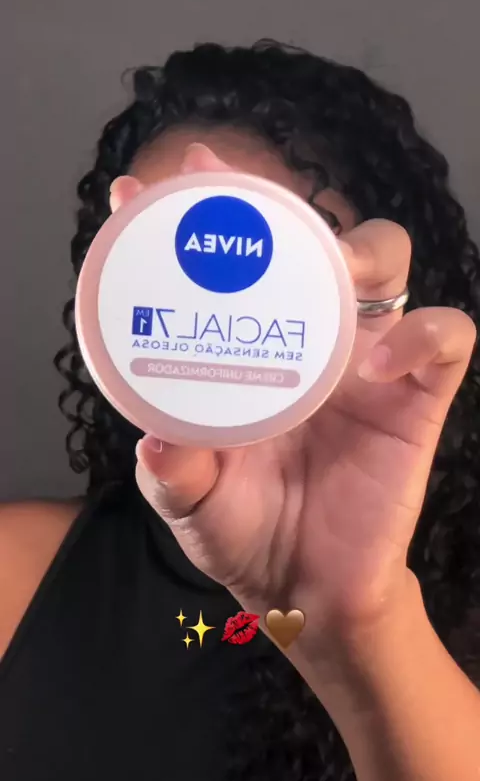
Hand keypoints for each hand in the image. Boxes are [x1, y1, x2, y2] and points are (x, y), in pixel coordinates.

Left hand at [112, 146, 475, 662]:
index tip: (138, 192)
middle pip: (311, 240)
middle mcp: (307, 340)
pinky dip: (422, 335)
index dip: (190, 223)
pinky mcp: (418, 396)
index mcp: (248, 351)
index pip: (226, 268)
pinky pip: (446, 338)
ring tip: (335, 268)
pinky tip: (379, 364)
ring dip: (363, 250)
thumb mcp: (190, 501)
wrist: (307, 588)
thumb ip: (173, 475)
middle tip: (238, 197)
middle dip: (280, 208)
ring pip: (387, 261)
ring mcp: (366, 360)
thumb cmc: (244, 532)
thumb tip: (156, 445)